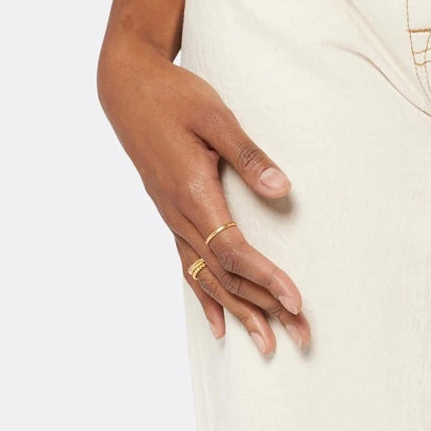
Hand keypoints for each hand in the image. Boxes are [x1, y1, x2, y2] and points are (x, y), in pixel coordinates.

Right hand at [98, 0, 308, 354]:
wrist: (127, 87)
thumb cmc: (174, 95)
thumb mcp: (215, 115)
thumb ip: (248, 154)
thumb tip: (282, 189)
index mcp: (192, 194)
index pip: (234, 252)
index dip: (266, 279)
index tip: (296, 301)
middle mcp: (180, 215)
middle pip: (226, 276)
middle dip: (265, 308)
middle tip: (302, 336)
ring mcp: (172, 218)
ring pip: (208, 278)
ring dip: (241, 311)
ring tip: (269, 344)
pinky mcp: (170, 212)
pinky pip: (189, 267)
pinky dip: (207, 298)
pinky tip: (220, 324)